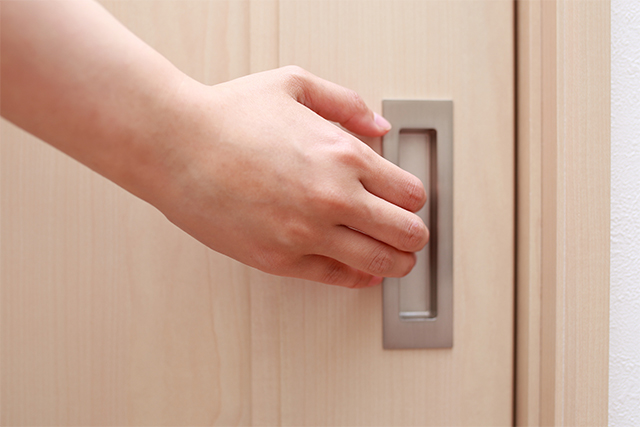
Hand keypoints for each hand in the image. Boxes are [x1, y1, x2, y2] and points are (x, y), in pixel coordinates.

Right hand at [152, 66, 428, 287]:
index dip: (415, 198)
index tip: (409, 200)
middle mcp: (332, 197)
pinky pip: (339, 278)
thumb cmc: (228, 116)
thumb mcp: (294, 85)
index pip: (410, 192)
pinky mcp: (281, 260)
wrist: (174, 146)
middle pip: (406, 233)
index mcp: (342, 154)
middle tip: (412, 235)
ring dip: (397, 263)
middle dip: (415, 236)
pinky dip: (359, 277)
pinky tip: (361, 270)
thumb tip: (380, 128)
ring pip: (381, 264)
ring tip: (397, 260)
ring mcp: (307, 233)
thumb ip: (346, 104)